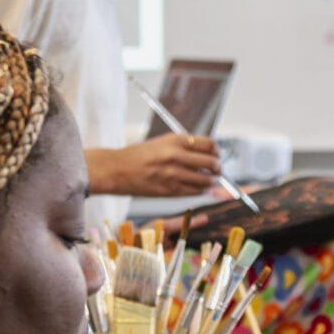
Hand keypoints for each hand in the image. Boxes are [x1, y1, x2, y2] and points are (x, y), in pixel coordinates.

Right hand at [90, 133, 221, 198]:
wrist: (116, 170)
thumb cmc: (137, 156)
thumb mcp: (161, 142)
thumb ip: (183, 146)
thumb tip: (206, 152)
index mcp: (175, 140)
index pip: (209, 144)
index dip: (216, 151)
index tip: (216, 154)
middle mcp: (176, 156)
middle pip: (211, 163)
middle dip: (218, 167)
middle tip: (217, 169)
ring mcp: (174, 174)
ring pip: (206, 180)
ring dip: (211, 181)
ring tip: (209, 180)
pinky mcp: (170, 190)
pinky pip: (195, 192)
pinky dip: (201, 190)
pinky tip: (200, 188)